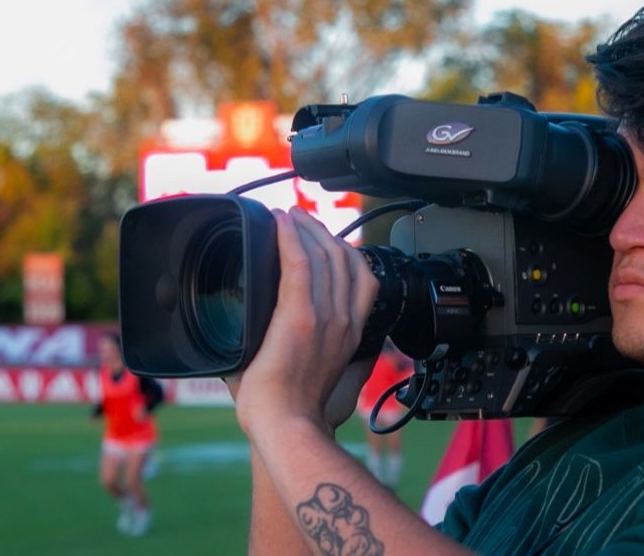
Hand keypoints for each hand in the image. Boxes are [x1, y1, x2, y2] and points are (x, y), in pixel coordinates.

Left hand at [230, 207, 378, 433]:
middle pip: (344, 260)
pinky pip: (300, 263)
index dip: (347, 252)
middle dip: (323, 232)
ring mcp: (325, 317)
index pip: (363, 279)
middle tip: (301, 218)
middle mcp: (344, 321)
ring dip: (306, 229)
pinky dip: (291, 238)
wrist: (288, 427)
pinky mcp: (300, 315)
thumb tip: (283, 344)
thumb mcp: (318, 380)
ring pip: (324, 256)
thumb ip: (312, 356)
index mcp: (351, 335)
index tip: (326, 239)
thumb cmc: (296, 414)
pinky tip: (281, 222)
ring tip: (289, 216)